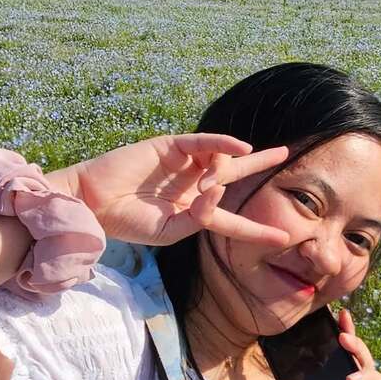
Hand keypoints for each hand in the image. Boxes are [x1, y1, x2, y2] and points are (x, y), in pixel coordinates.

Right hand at [51, 134, 290, 246]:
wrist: (94, 202)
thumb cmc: (128, 222)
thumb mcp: (169, 231)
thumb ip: (198, 218)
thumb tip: (219, 193)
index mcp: (192, 212)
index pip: (231, 219)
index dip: (256, 228)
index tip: (284, 237)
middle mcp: (192, 186)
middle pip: (235, 176)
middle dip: (260, 165)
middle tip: (286, 154)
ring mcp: (183, 165)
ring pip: (220, 160)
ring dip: (224, 171)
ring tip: (207, 184)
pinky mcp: (171, 146)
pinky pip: (204, 142)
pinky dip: (223, 144)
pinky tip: (241, 147)